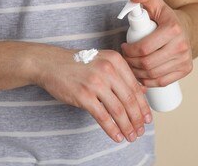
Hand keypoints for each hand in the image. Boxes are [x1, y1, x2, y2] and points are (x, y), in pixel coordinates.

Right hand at [32, 46, 151, 142]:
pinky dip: (111, 129)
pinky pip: (102, 116)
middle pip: (129, 100)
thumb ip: (122, 75)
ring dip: (127, 126)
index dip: (143, 106)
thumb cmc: (78, 64)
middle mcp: (108, 70)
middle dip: (137, 119)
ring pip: (118, 110)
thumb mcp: (103, 62)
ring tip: (131, 136)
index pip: (135, 87)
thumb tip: (143, 91)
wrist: (50, 63)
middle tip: (141, 130)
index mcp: (116, 60)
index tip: (147, 118)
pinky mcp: (83, 95)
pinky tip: (117, 136)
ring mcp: (95, 83)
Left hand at [121, 0, 192, 86]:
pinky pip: (161, 82)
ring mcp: (185, 59)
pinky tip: (141, 74)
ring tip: (131, 65)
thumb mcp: (155, 3)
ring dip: (136, 73)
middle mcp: (182, 46)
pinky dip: (147, 81)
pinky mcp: (186, 69)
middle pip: (147, 64)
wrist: (188, 28)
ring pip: (152, 75)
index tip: (124, 47)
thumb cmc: (166, 17)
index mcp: (173, 29)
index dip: (129, 51)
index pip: (143, 48)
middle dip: (130, 63)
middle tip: (125, 58)